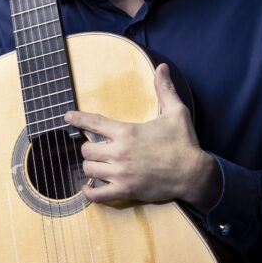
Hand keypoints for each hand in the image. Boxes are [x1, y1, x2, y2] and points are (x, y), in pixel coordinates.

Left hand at [64, 63, 220, 211]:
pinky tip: (89, 189)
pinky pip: (97, 195)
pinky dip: (90, 193)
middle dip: (89, 148)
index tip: (67, 116)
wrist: (194, 174)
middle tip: (96, 148)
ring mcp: (121, 173)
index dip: (77, 119)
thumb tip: (162, 67)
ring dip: (91, 167)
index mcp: (127, 132)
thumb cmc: (184, 142)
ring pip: (89, 170)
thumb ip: (164, 89)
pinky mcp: (126, 191)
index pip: (94, 122)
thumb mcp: (176, 112)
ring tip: (98, 165)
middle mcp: (120, 152)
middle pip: (86, 149)